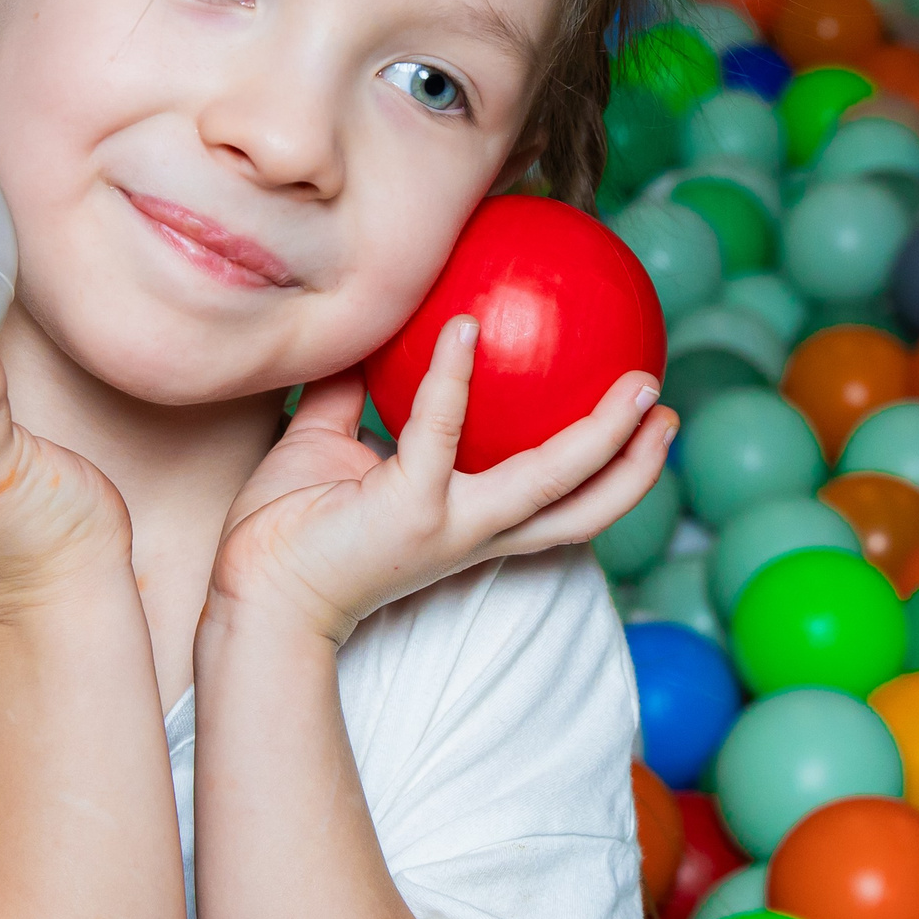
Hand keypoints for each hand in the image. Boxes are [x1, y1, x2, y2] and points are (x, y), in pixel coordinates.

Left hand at [210, 316, 676, 644]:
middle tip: (666, 406)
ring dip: (600, 437)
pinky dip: (453, 377)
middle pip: (584, 508)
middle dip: (638, 466)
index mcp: (470, 522)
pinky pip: (438, 431)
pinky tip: (464, 327)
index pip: (557, 503)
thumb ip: (359, 391)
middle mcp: (475, 530)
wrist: (252, 592)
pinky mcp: (408, 510)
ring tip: (636, 385)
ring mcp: (448, 524)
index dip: (607, 470)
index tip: (641, 423)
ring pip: (549, 483)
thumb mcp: (332, 444)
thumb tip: (369, 328)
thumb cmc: (289, 526)